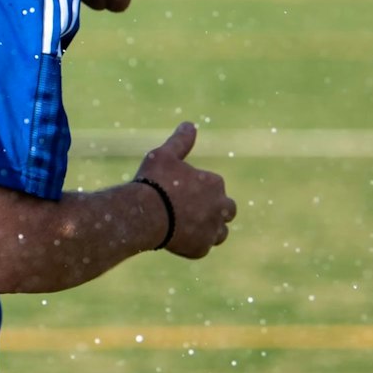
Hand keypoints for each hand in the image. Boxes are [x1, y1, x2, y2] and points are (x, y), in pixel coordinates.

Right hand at [136, 122, 235, 258]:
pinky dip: (194, 244)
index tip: (182, 191)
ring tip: (189, 227)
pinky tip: (178, 239)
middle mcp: (220, 206)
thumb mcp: (164, 155)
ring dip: (210, 229)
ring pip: (221, 232)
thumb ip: (180, 141)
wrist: (144, 214)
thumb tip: (189, 124)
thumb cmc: (154, 182)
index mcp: (215, 183)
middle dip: (215, 210)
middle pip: (228, 210)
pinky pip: (203, 247)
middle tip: (192, 210)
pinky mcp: (201, 248)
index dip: (201, 189)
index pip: (216, 187)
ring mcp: (212, 229)